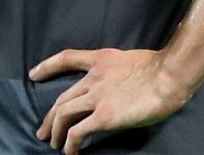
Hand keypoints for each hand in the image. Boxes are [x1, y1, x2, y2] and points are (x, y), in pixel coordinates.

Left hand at [31, 48, 192, 153]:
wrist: (169, 76)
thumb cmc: (160, 67)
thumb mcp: (130, 59)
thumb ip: (118, 70)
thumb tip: (118, 83)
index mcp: (100, 60)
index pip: (66, 58)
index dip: (47, 66)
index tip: (34, 74)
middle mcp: (93, 78)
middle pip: (62, 98)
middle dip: (50, 116)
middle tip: (43, 130)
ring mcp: (97, 97)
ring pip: (64, 114)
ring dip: (55, 131)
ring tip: (53, 144)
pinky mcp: (104, 116)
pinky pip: (78, 131)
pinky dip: (70, 143)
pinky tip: (70, 152)